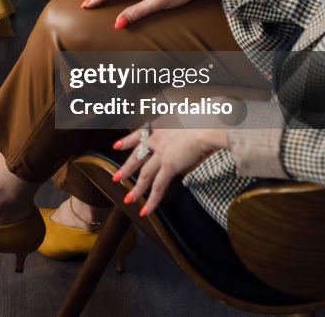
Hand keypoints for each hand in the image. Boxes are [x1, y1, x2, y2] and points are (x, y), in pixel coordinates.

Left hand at [111, 128, 226, 215]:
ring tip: (128, 199)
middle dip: (126, 168)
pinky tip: (146, 210)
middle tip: (116, 177)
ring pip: (145, 175)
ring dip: (136, 189)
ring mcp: (161, 154)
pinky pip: (158, 187)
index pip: (140, 134)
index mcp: (161, 126)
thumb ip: (185, 123)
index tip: (117, 145)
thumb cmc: (206, 117)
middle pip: (137, 157)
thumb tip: (191, 125)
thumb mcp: (190, 115)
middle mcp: (157, 139)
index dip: (127, 141)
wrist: (208, 125)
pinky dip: (152, 201)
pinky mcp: (169, 166)